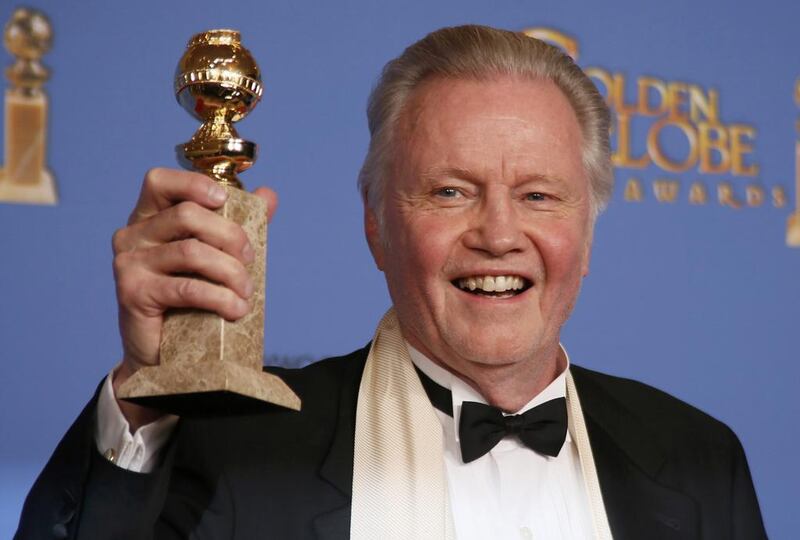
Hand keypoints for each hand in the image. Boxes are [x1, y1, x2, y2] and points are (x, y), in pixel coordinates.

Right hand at [111, 168, 276, 428]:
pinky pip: (187, 287)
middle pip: (187, 215)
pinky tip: (236, 309)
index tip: (224, 201)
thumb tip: (268, 194)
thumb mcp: (216, 256)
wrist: (161, 353)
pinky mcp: (133, 293)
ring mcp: (128, 263)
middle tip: (250, 260)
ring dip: (230, 272)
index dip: (194, 183)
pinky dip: (220, 297)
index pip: (160, 181)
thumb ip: (239, 222)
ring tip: (246, 291)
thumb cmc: (189, 299)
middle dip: (230, 235)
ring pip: (192, 251)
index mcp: (148, 218)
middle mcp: (131, 235)